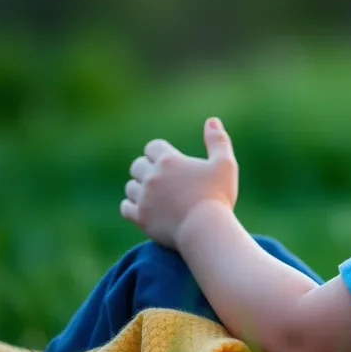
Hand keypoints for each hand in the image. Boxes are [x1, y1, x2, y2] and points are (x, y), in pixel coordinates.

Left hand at [121, 117, 238, 246]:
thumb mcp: (225, 165)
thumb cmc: (217, 197)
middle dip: (147, 169)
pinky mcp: (141, 218)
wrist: (206, 231)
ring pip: (131, 187)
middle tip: (161, 179)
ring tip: (154, 195)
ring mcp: (144, 198)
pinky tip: (143, 208)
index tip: (169, 162)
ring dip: (139, 188)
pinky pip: (125, 207)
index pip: (152, 147)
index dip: (159, 153)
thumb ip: (218, 141)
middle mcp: (152, 177)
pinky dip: (132, 206)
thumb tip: (212, 120)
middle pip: (137, 165)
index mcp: (169, 161)